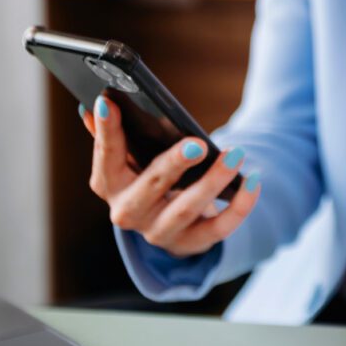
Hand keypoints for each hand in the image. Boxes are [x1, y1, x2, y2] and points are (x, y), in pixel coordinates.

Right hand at [81, 95, 259, 256]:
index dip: (106, 131)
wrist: (173, 223)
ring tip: (235, 154)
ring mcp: (160, 232)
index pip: (106, 157)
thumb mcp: (129, 159)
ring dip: (213, 180)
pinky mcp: (192, 243)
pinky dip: (240, 205)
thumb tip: (92, 105)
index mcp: (109, 186)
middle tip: (197, 144)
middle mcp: (129, 213)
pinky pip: (219, 227)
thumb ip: (110, 136)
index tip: (110, 102)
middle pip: (150, 186)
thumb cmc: (149, 178)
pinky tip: (254, 180)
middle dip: (174, 164)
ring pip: (187, 207)